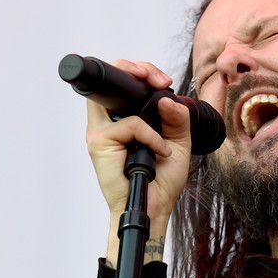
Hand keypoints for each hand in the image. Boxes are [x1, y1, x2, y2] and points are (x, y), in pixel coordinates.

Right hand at [85, 60, 191, 262]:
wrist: (155, 208)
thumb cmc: (162, 181)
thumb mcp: (178, 144)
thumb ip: (177, 119)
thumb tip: (168, 99)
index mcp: (124, 121)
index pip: (123, 85)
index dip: (139, 71)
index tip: (163, 80)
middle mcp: (109, 123)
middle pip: (111, 81)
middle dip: (135, 69)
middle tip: (159, 80)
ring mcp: (101, 132)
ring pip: (118, 98)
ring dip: (145, 102)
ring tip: (163, 129)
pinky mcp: (99, 142)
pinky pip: (131, 125)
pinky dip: (151, 137)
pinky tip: (159, 153)